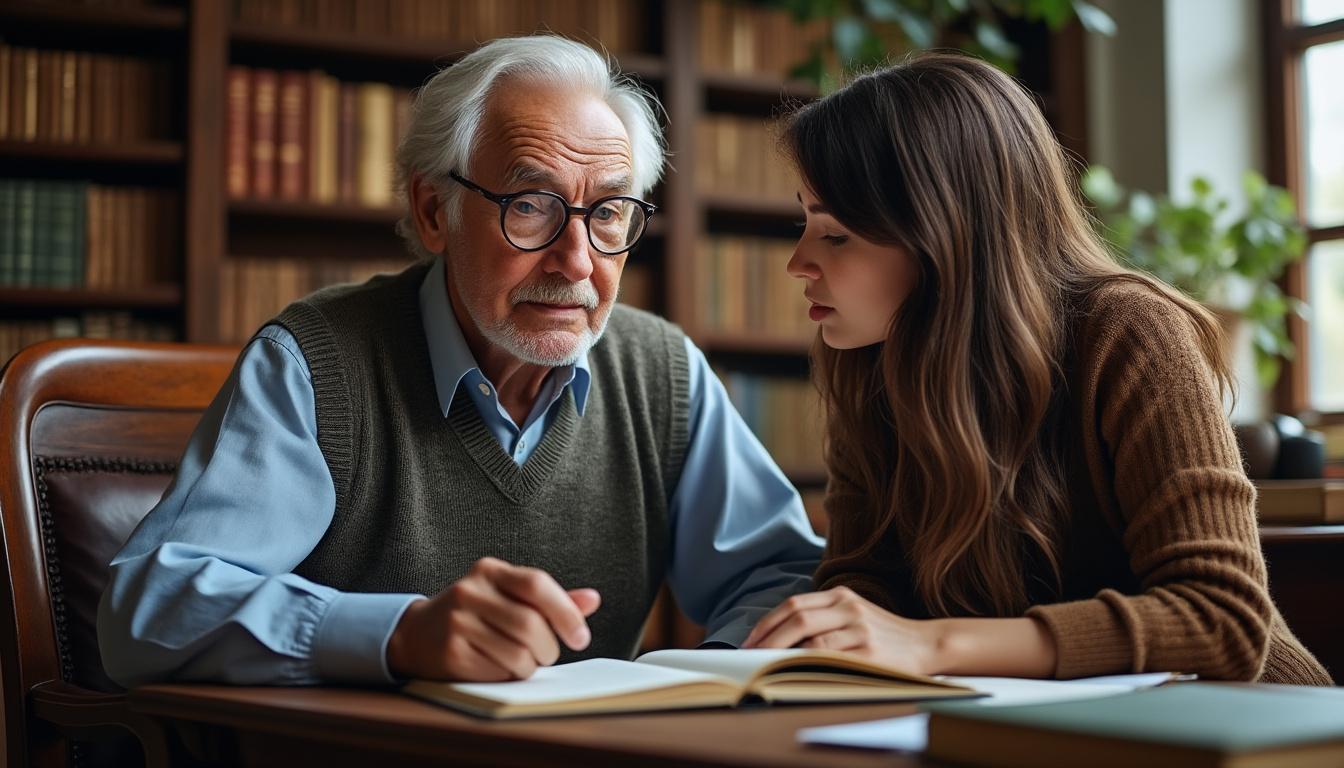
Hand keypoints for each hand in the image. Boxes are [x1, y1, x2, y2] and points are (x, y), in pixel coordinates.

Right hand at [385, 557, 600, 681]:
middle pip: (530, 624)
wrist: (418, 634)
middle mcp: (470, 591)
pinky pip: (498, 671)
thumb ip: (549, 599)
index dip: (565, 612)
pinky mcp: (451, 652)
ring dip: (530, 665)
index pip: (537, 584)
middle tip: (547, 654)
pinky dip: (509, 676)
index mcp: (490, 570)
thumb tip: (592, 599)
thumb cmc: (476, 614)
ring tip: (523, 661)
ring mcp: (457, 622)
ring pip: (517, 653)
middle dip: (549, 647)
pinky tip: (500, 668)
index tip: (581, 637)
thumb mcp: (508, 596)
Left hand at [742, 587, 941, 675]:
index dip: (767, 624)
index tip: (748, 641)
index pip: (794, 604)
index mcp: (841, 595)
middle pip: (798, 619)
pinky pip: (831, 660)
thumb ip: (821, 616)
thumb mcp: (852, 612)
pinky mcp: (870, 653)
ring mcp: (860, 630)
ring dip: (784, 655)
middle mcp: (850, 608)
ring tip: (768, 667)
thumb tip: (775, 637)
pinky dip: (809, 666)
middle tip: (750, 656)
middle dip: (768, 639)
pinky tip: (796, 673)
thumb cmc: (881, 632)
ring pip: (812, 641)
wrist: (925, 643)